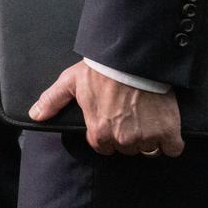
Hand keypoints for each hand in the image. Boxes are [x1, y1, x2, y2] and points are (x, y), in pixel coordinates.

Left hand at [30, 60, 184, 156]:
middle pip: (125, 148)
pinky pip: (172, 149)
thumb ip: (52, 100)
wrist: (132, 59)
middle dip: (126, 135)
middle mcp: (122, 139)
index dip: (106, 134)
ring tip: (145, 117)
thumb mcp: (71, 82)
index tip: (111, 119)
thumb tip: (35, 115)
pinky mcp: (168, 131)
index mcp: (99, 132)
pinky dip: (170, 142)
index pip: (102, 147)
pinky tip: (164, 128)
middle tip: (128, 114)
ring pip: (147, 149)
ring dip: (147, 138)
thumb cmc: (100, 70)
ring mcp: (146, 137)